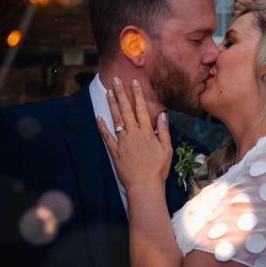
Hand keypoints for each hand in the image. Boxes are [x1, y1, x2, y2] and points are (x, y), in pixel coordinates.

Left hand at [96, 77, 172, 194]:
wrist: (144, 185)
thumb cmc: (158, 169)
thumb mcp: (167, 149)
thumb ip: (164, 131)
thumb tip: (163, 115)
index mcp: (147, 132)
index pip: (141, 109)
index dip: (137, 94)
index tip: (133, 82)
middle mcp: (134, 133)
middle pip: (126, 110)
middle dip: (121, 94)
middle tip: (116, 81)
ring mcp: (123, 142)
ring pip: (116, 119)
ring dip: (112, 105)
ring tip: (108, 92)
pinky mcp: (115, 151)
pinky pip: (107, 137)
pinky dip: (102, 127)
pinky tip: (98, 116)